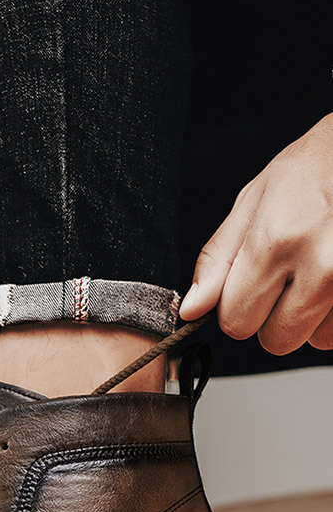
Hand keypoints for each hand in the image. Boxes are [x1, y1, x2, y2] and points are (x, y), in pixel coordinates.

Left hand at [180, 113, 332, 352]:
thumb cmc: (310, 170)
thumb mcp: (252, 203)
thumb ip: (218, 261)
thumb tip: (192, 310)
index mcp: (275, 241)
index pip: (236, 321)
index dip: (237, 306)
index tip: (249, 283)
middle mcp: (319, 266)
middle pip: (275, 341)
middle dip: (272, 317)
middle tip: (286, 278)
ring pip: (314, 341)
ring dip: (310, 317)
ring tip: (316, 271)